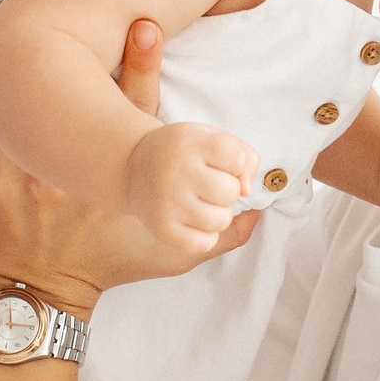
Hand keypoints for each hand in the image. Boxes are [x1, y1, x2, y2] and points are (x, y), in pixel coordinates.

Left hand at [0, 20, 261, 309]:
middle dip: (90, 49)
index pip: (133, 110)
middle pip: (80, 94)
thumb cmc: (107, 267)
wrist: (42, 296)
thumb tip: (260, 211)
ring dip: (20, 56)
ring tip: (13, 9)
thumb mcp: (168, 256)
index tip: (146, 25)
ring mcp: (23, 167)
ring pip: (21, 100)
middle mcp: (68, 165)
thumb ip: (219, 236)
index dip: (143, 66)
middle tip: (85, 4)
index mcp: (114, 177)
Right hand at [125, 120, 258, 259]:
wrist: (131, 168)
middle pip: (231, 192)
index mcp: (190, 144)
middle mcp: (177, 172)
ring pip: (221, 220)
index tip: (222, 163)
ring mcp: (168, 202)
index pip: (238, 159)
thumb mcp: (208, 138)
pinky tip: (193, 219)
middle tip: (209, 185)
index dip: (237, 164)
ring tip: (202, 202)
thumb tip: (247, 189)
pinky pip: (205, 242)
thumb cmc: (181, 153)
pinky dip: (206, 235)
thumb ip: (241, 153)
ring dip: (219, 213)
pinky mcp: (162, 228)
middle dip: (228, 190)